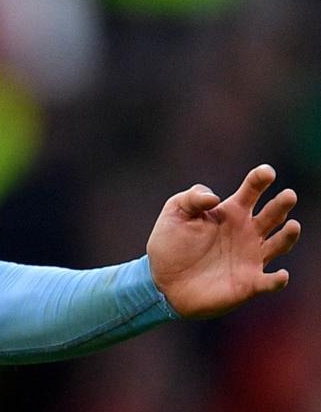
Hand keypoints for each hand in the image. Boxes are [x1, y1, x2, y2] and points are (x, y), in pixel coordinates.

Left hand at [148, 164, 300, 318]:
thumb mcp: (175, 213)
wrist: (163, 280)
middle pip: (272, 214)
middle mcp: (247, 232)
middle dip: (281, 204)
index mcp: (230, 212)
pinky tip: (280, 275)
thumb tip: (214, 198)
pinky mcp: (250, 284)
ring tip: (293, 225)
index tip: (267, 172)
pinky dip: (277, 280)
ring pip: (279, 244)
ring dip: (288, 236)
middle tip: (288, 195)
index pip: (251, 191)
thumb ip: (192, 198)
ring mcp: (251, 258)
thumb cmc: (170, 243)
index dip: (260, 180)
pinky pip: (269, 282)